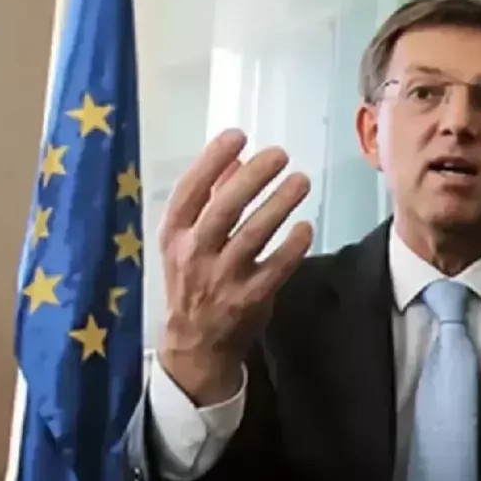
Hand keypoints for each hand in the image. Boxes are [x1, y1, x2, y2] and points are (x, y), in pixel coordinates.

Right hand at [158, 129, 312, 403]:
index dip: (212, 160)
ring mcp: (221, 279)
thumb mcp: (188, 240)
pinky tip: (306, 227)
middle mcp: (194, 254)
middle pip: (224, 209)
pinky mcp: (249, 300)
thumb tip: (236, 157)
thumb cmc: (194, 280)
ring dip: (280, 204)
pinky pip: (275, 269)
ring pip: (253, 235)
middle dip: (253, 177)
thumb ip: (211, 198)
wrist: (195, 344)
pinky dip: (292, 247)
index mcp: (174, 235)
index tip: (238, 135)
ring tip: (302, 181)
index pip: (190, 191)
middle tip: (281, 154)